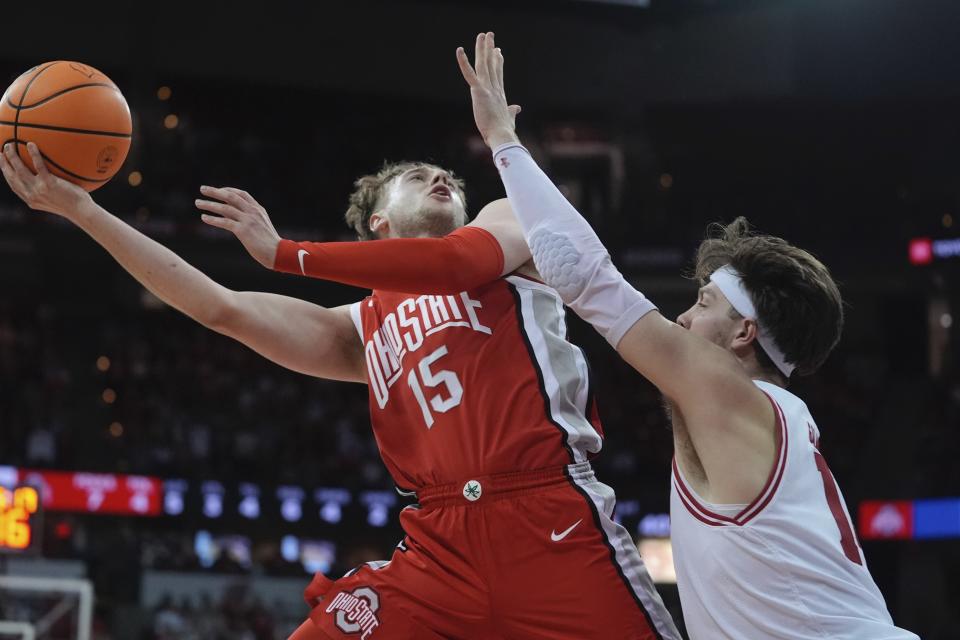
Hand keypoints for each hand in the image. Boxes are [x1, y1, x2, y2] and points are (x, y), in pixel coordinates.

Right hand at [0, 142, 90, 217]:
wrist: (82, 212)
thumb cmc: (74, 206)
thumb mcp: (56, 200)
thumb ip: (48, 191)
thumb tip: (51, 178)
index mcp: (31, 200)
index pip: (14, 186)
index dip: (6, 174)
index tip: (2, 163)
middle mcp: (31, 195)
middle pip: (12, 177)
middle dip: (3, 163)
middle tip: (0, 151)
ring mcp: (39, 190)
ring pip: (20, 170)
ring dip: (12, 156)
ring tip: (9, 144)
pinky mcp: (49, 184)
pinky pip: (39, 166)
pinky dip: (33, 154)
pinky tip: (31, 144)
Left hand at [196, 186, 280, 268]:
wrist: (278, 253)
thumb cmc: (270, 243)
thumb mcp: (262, 226)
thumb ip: (251, 219)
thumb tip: (236, 219)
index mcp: (258, 209)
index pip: (241, 194)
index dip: (228, 190)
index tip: (218, 190)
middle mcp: (253, 212)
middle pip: (230, 196)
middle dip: (215, 191)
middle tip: (202, 189)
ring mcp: (248, 220)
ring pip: (225, 208)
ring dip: (209, 204)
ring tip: (197, 203)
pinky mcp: (243, 231)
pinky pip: (225, 222)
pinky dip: (213, 219)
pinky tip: (204, 218)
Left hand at [457, 32, 521, 148]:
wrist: (502, 136)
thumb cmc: (505, 131)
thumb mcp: (509, 119)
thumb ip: (512, 112)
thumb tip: (518, 108)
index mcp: (500, 95)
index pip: (498, 74)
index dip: (498, 62)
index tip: (498, 51)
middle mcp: (495, 89)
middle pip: (492, 65)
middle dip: (490, 49)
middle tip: (489, 35)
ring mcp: (487, 89)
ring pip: (483, 64)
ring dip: (482, 48)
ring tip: (482, 35)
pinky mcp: (479, 92)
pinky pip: (469, 74)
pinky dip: (463, 62)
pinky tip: (459, 50)